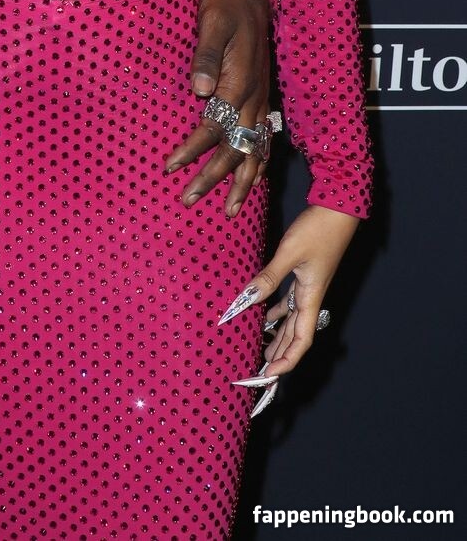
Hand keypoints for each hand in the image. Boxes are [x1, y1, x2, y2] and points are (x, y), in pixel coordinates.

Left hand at [163, 0, 271, 215]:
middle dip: (213, 178)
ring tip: (229, 210)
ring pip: (255, 150)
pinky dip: (258, 164)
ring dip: (242, 182)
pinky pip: (264, 139)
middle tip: (188, 199)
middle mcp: (254, 97)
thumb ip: (205, 56)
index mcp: (240, 82)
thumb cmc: (224, 5)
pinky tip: (253, 181)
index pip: (213, 127)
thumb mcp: (211, 23)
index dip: (191, 149)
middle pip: (235, 148)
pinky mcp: (262, 97)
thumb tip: (198, 90)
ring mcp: (261, 100)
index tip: (170, 165)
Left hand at [220, 204, 359, 401]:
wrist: (338, 210)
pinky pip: (288, 302)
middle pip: (295, 337)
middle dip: (280, 356)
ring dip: (277, 337)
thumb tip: (248, 299)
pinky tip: (263, 314)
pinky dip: (276, 312)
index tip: (269, 375)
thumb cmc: (318, 230)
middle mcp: (311, 298)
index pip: (300, 341)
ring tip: (260, 350)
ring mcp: (308, 287)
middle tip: (261, 372)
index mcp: (311, 298)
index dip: (287, 361)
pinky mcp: (303, 275)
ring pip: (291, 321)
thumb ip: (269, 276)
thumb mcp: (291, 253)